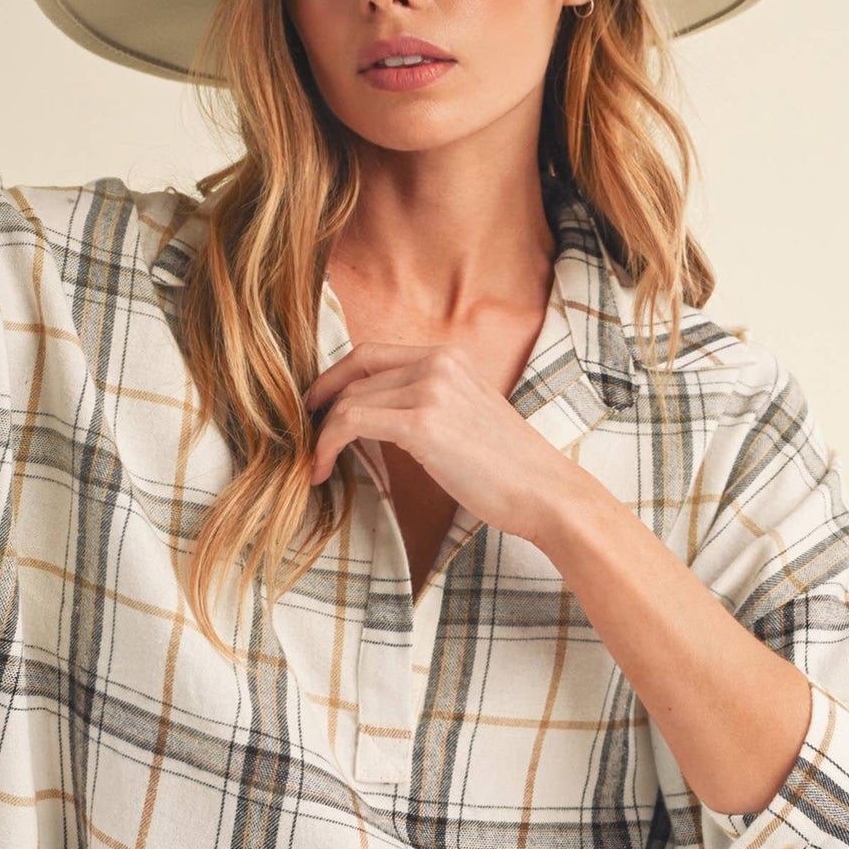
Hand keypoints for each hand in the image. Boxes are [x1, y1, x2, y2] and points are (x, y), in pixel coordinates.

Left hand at [303, 342, 576, 545]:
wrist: (545, 492)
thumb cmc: (509, 470)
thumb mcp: (466, 419)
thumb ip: (427, 405)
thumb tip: (379, 418)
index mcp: (448, 357)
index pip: (370, 355)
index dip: (333, 381)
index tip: (315, 410)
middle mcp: (437, 361)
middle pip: (353, 373)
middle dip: (319, 405)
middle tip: (302, 439)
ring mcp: (430, 388)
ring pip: (347, 400)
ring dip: (320, 436)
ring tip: (313, 467)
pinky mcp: (422, 422)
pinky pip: (351, 422)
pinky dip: (327, 446)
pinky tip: (322, 471)